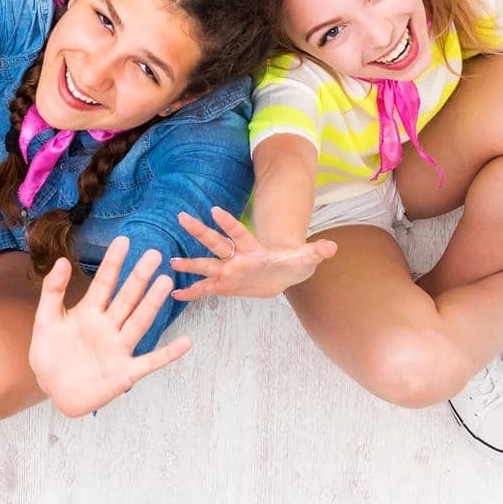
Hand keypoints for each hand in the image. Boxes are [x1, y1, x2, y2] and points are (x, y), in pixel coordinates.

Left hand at [29, 238, 190, 416]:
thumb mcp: (46, 321)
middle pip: (126, 298)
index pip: (104, 283)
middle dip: (138, 277)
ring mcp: (119, 348)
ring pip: (139, 322)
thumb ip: (53, 292)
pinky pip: (150, 362)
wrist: (52, 390)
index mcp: (89, 311)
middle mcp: (108, 326)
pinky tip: (186, 342)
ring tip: (165, 282)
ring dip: (151, 304)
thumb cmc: (50, 354)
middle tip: (153, 254)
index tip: (123, 240)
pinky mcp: (125, 373)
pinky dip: (168, 354)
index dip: (113, 263)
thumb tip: (62, 260)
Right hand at [171, 207, 336, 299]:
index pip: (239, 232)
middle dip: (200, 231)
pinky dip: (192, 291)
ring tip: (170, 261)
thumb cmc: (292, 263)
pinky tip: (176, 293)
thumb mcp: (305, 259)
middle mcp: (237, 257)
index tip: (214, 210)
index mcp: (254, 248)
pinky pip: (206, 288)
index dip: (228, 222)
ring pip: (207, 264)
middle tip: (182, 217)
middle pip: (216, 242)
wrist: (283, 274)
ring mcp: (229, 270)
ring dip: (190, 263)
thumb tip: (331, 247)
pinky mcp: (226, 285)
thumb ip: (315, 251)